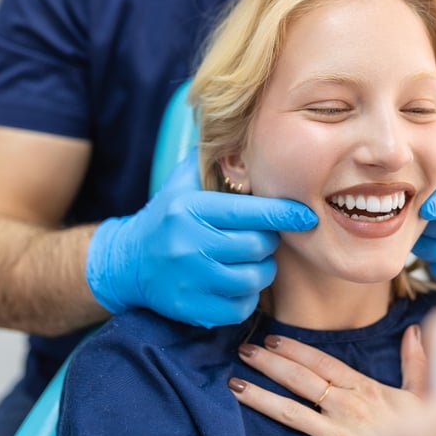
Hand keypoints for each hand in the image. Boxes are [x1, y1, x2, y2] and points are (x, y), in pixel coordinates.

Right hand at [85, 150, 317, 326]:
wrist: (128, 261)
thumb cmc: (169, 216)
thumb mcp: (183, 182)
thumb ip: (213, 159)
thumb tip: (242, 127)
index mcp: (191, 210)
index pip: (250, 212)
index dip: (284, 213)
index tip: (308, 216)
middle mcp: (188, 245)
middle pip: (257, 246)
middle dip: (267, 242)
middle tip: (259, 237)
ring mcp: (189, 280)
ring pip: (253, 278)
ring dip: (260, 270)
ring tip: (248, 260)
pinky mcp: (190, 309)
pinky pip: (240, 307)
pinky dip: (245, 298)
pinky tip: (234, 283)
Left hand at [228, 325, 428, 435]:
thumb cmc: (421, 433)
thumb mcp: (423, 395)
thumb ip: (416, 361)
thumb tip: (415, 329)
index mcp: (364, 388)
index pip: (321, 362)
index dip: (294, 349)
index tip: (270, 339)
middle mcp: (345, 408)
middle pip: (299, 380)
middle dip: (268, 364)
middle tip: (243, 352)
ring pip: (289, 413)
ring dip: (259, 398)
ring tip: (234, 386)